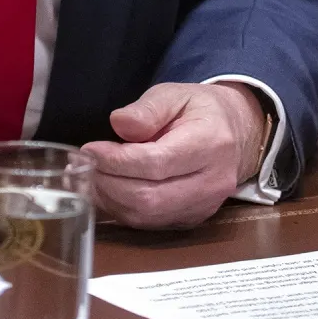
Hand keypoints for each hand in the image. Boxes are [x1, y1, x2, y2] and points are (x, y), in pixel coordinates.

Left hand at [80, 82, 268, 229]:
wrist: (237, 135)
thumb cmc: (200, 111)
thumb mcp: (175, 94)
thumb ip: (147, 109)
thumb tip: (118, 124)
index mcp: (211, 143)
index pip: (157, 163)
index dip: (117, 161)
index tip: (89, 151)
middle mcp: (212, 181)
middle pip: (150, 197)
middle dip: (108, 184)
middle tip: (81, 167)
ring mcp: (204, 206)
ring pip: (147, 216)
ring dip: (110, 200)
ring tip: (88, 178)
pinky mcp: (192, 220)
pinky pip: (150, 224)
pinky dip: (122, 210)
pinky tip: (106, 191)